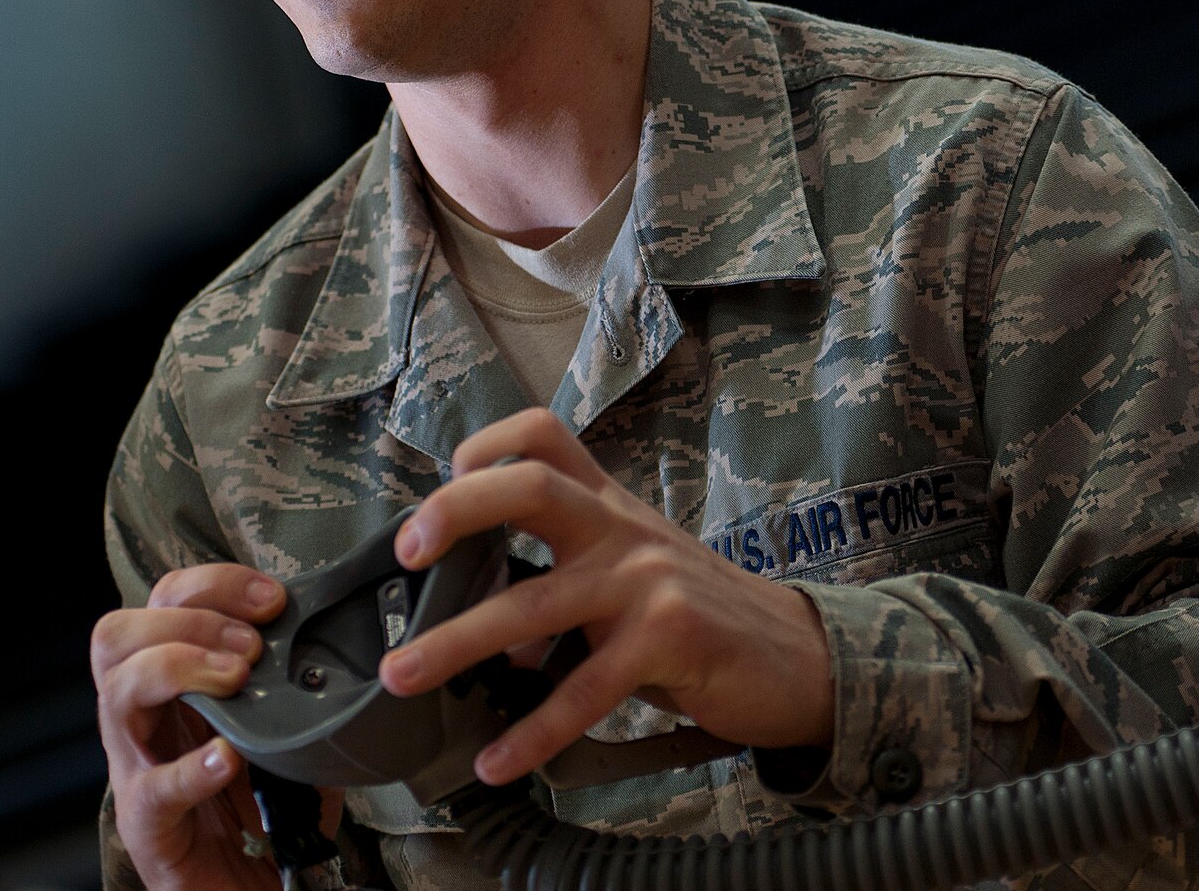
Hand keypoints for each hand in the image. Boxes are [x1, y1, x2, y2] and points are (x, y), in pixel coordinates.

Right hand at [92, 565, 343, 889]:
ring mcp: (137, 767)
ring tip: (237, 679)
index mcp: (173, 679)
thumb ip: (299, 680)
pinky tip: (226, 756)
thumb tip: (348, 635)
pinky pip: (154, 788)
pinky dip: (191, 768)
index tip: (273, 598)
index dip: (214, 585)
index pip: (164, 601)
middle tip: (251, 643)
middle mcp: (143, 716)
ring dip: (180, 668)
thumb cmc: (261, 795)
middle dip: (187, 620)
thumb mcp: (282, 721)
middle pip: (119, 635)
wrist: (245, 882)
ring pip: (118, 691)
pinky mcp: (149, 824)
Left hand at [378, 408, 834, 785]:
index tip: (442, 483)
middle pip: (531, 487)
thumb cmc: (702, 617)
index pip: (545, 437)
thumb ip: (564, 583)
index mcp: (611, 507)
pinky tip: (499, 762)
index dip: (487, 447)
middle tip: (409, 553)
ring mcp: (647, 581)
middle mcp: (624, 530)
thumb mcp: (633, 574)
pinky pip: (585, 689)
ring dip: (457, 642)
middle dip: (456, 511)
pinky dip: (533, 732)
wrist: (795, 654)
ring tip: (404, 674)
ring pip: (534, 603)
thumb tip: (474, 632)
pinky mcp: (669, 637)